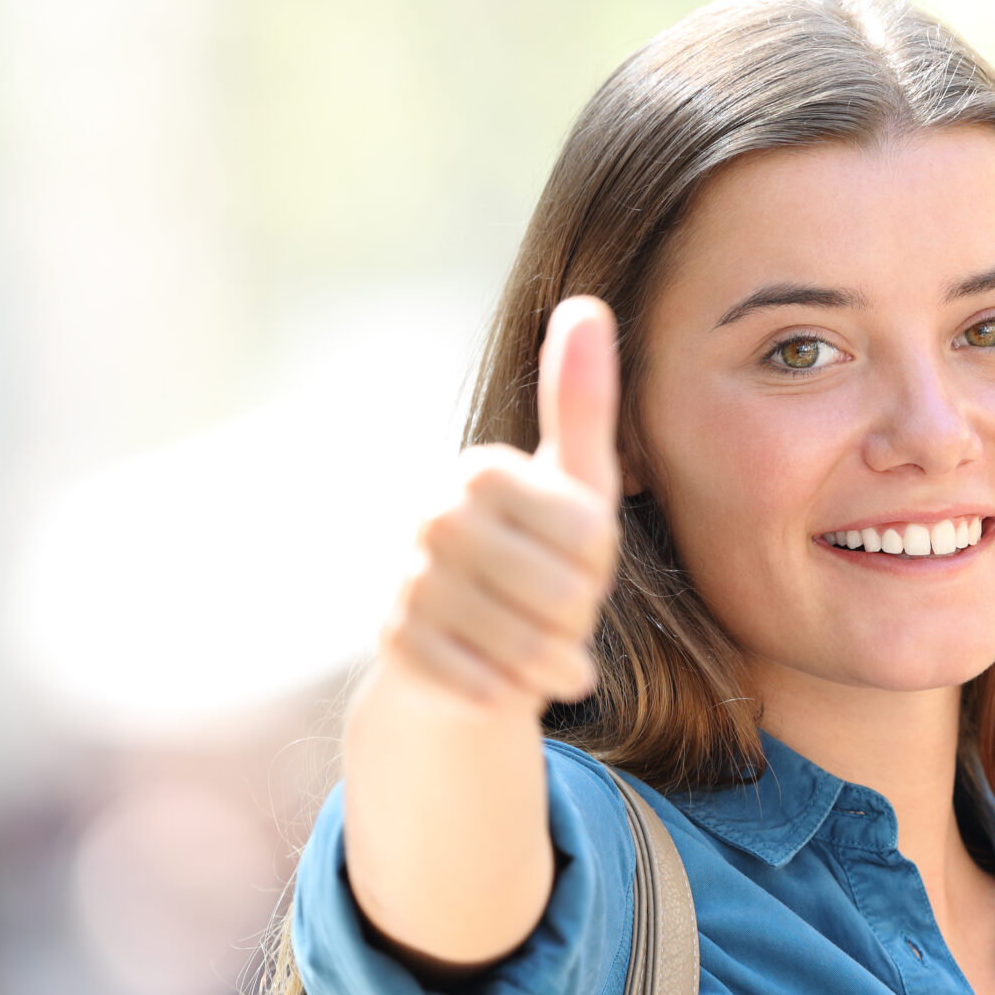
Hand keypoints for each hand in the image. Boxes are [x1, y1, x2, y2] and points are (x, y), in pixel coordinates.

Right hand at [380, 296, 622, 710]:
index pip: (588, 533)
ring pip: (522, 645)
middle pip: (561, 594)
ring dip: (551, 663)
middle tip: (562, 616)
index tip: (582, 561)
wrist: (467, 645)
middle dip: (579, 619)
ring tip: (547, 654)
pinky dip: (508, 692)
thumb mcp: (576, 485)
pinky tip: (506, 681)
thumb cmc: (540, 555)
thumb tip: (586, 302)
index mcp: (482, 471)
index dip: (600, 564)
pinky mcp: (394, 646)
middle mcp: (433, 517)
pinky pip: (480, 683)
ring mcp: (408, 581)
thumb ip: (584, 403)